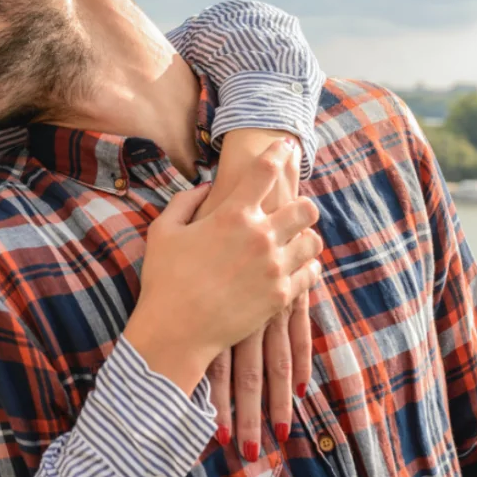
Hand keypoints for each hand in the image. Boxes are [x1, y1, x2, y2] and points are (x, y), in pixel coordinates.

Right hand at [123, 138, 322, 398]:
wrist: (176, 330)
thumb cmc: (164, 278)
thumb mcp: (163, 230)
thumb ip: (186, 201)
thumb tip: (207, 187)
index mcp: (232, 215)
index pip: (266, 172)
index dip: (279, 153)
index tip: (285, 146)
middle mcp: (261, 236)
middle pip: (306, 207)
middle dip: (301, 203)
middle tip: (292, 208)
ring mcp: (275, 268)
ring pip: (313, 240)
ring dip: (305, 235)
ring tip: (294, 239)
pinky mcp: (282, 296)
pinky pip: (312, 272)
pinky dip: (307, 265)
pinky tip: (296, 265)